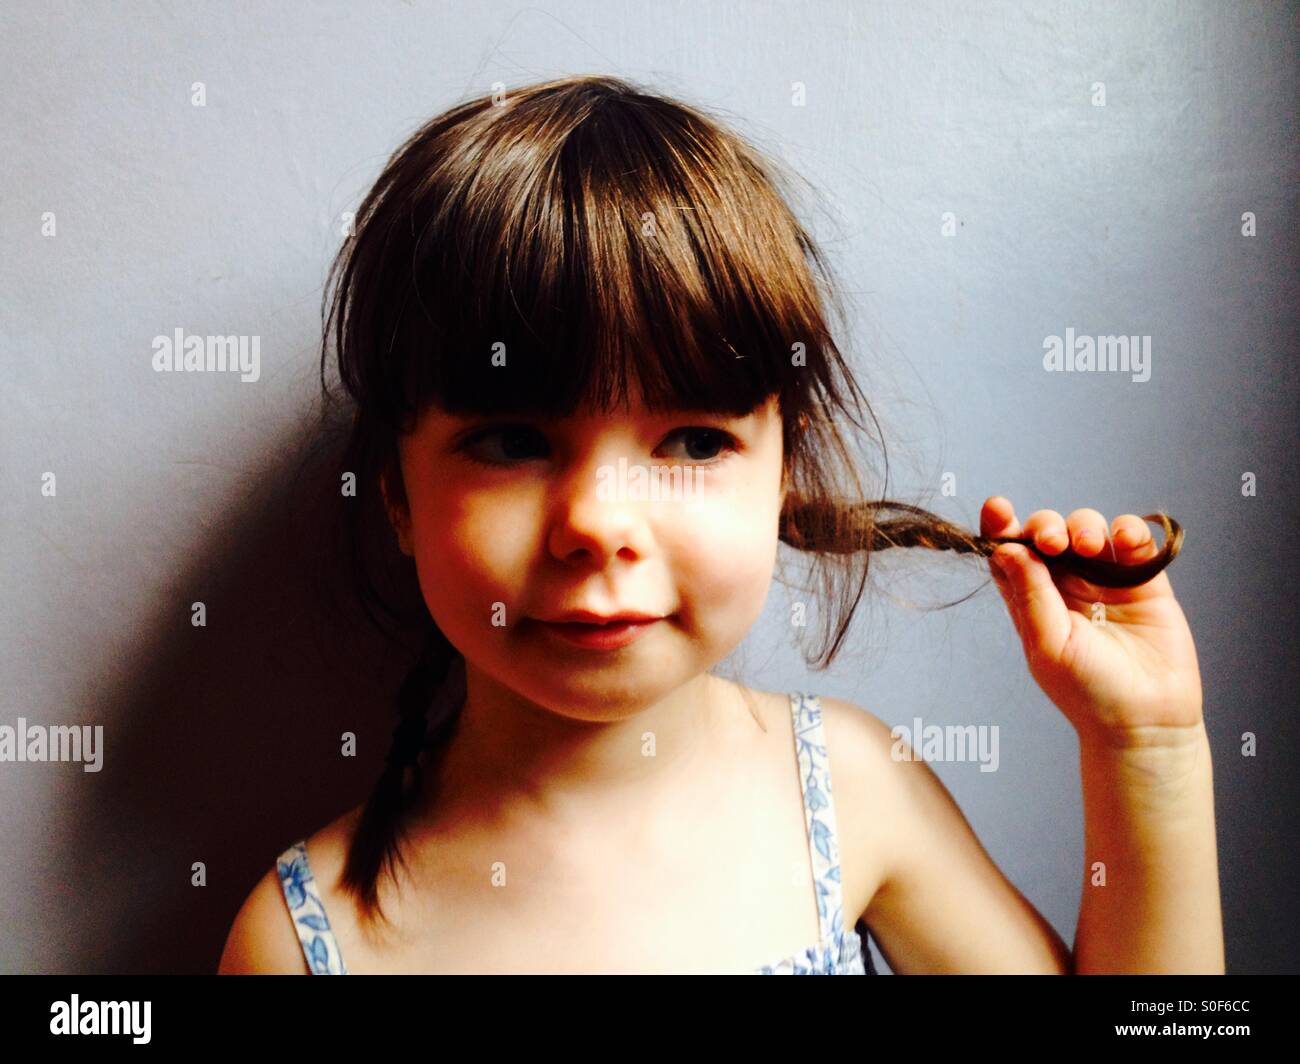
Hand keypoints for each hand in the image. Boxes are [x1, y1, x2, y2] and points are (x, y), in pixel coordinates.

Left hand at [982, 496, 1203, 747]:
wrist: (1147, 720)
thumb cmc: (1089, 692)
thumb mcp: (1049, 645)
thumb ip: (1030, 595)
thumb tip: (1006, 548)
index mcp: (1030, 600)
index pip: (1008, 554)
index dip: (1000, 527)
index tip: (997, 508)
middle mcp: (1063, 586)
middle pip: (1045, 533)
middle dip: (1045, 525)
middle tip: (1053, 542)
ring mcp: (1103, 580)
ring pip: (1086, 528)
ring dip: (1084, 525)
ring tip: (1090, 547)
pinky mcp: (1142, 580)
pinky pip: (1131, 540)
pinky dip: (1126, 530)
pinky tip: (1123, 541)